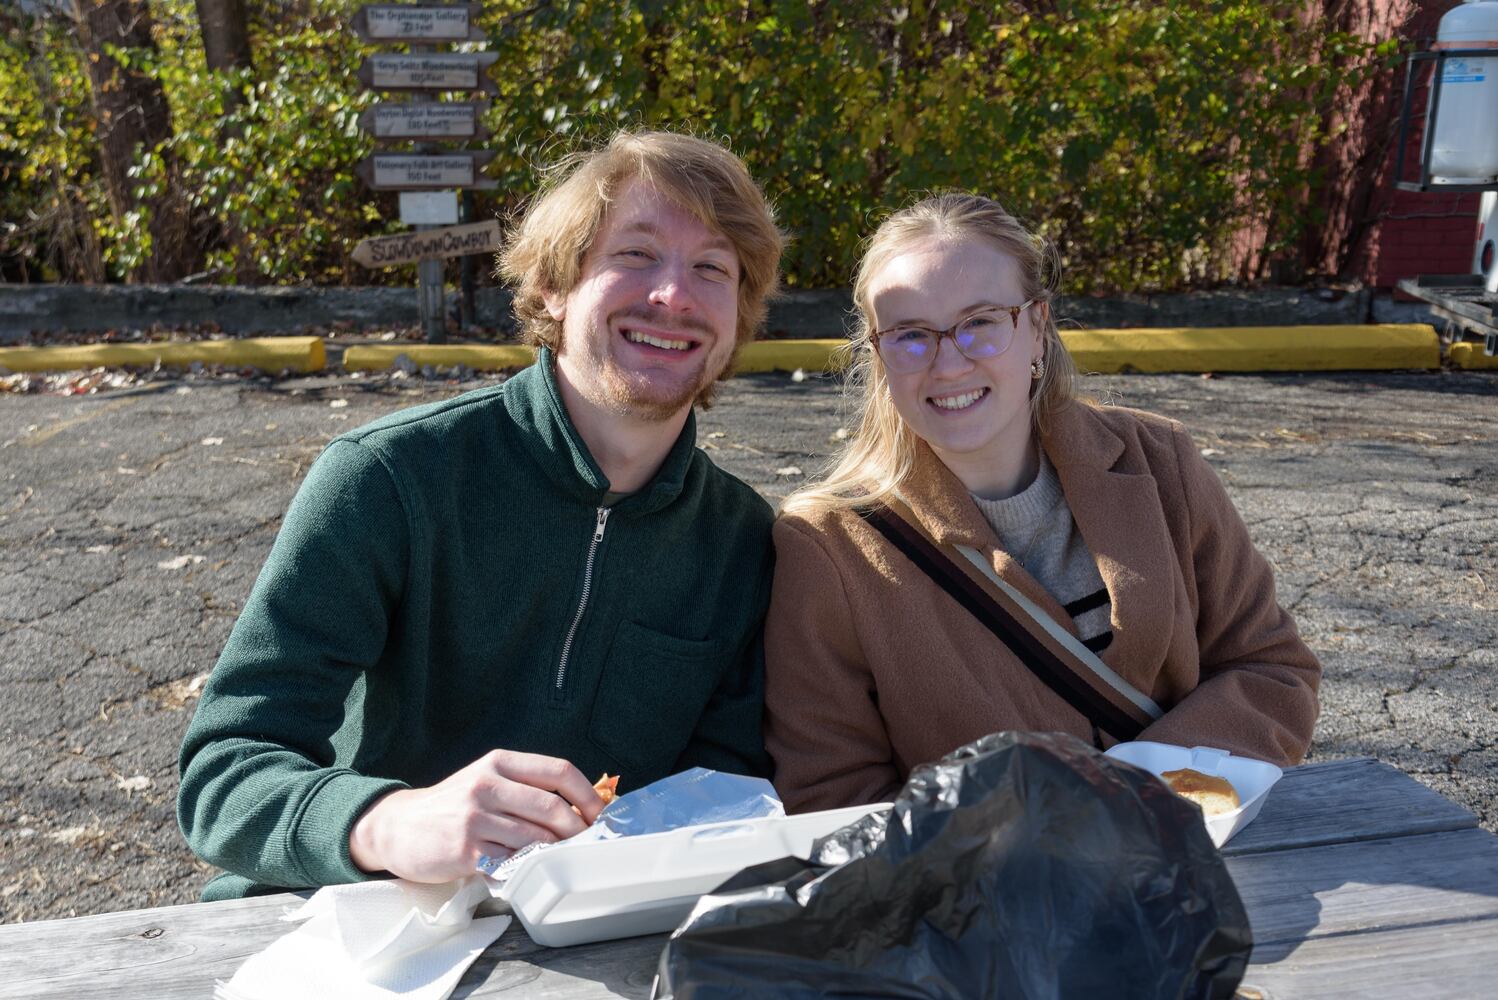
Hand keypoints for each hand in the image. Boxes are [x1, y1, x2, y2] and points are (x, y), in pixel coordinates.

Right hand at [348, 749, 605, 882]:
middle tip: (586, 843)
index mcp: (499, 762)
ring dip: (556, 850)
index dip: (587, 794)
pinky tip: (530, 868)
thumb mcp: (486, 780)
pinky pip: (512, 860)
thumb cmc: (454, 805)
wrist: (400, 826)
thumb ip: (524, 786)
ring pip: (536, 836)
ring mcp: (476, 817)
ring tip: (562, 857)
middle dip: (578, 829)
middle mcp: (488, 784)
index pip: (558, 770)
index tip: (600, 814)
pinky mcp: (466, 849)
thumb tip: (580, 806)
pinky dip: (528, 866)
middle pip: (552, 805)